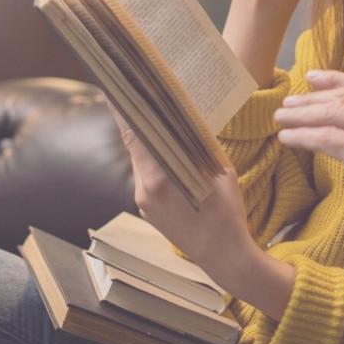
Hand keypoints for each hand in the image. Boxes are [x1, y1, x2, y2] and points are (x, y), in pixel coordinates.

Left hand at [112, 109, 295, 317]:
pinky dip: (155, 163)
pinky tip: (169, 156)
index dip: (123, 110)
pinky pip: (147, 177)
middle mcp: (144, 190)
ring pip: (142, 161)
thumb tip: (186, 118)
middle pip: (136, 145)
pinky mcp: (148, 210)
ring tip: (159, 123)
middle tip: (139, 94)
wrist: (224, 257)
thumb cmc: (227, 214)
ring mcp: (144, 202)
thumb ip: (199, 145)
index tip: (115, 87)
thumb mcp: (220, 172)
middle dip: (139, 121)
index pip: (135, 135)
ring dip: (149, 142)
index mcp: (160, 178)